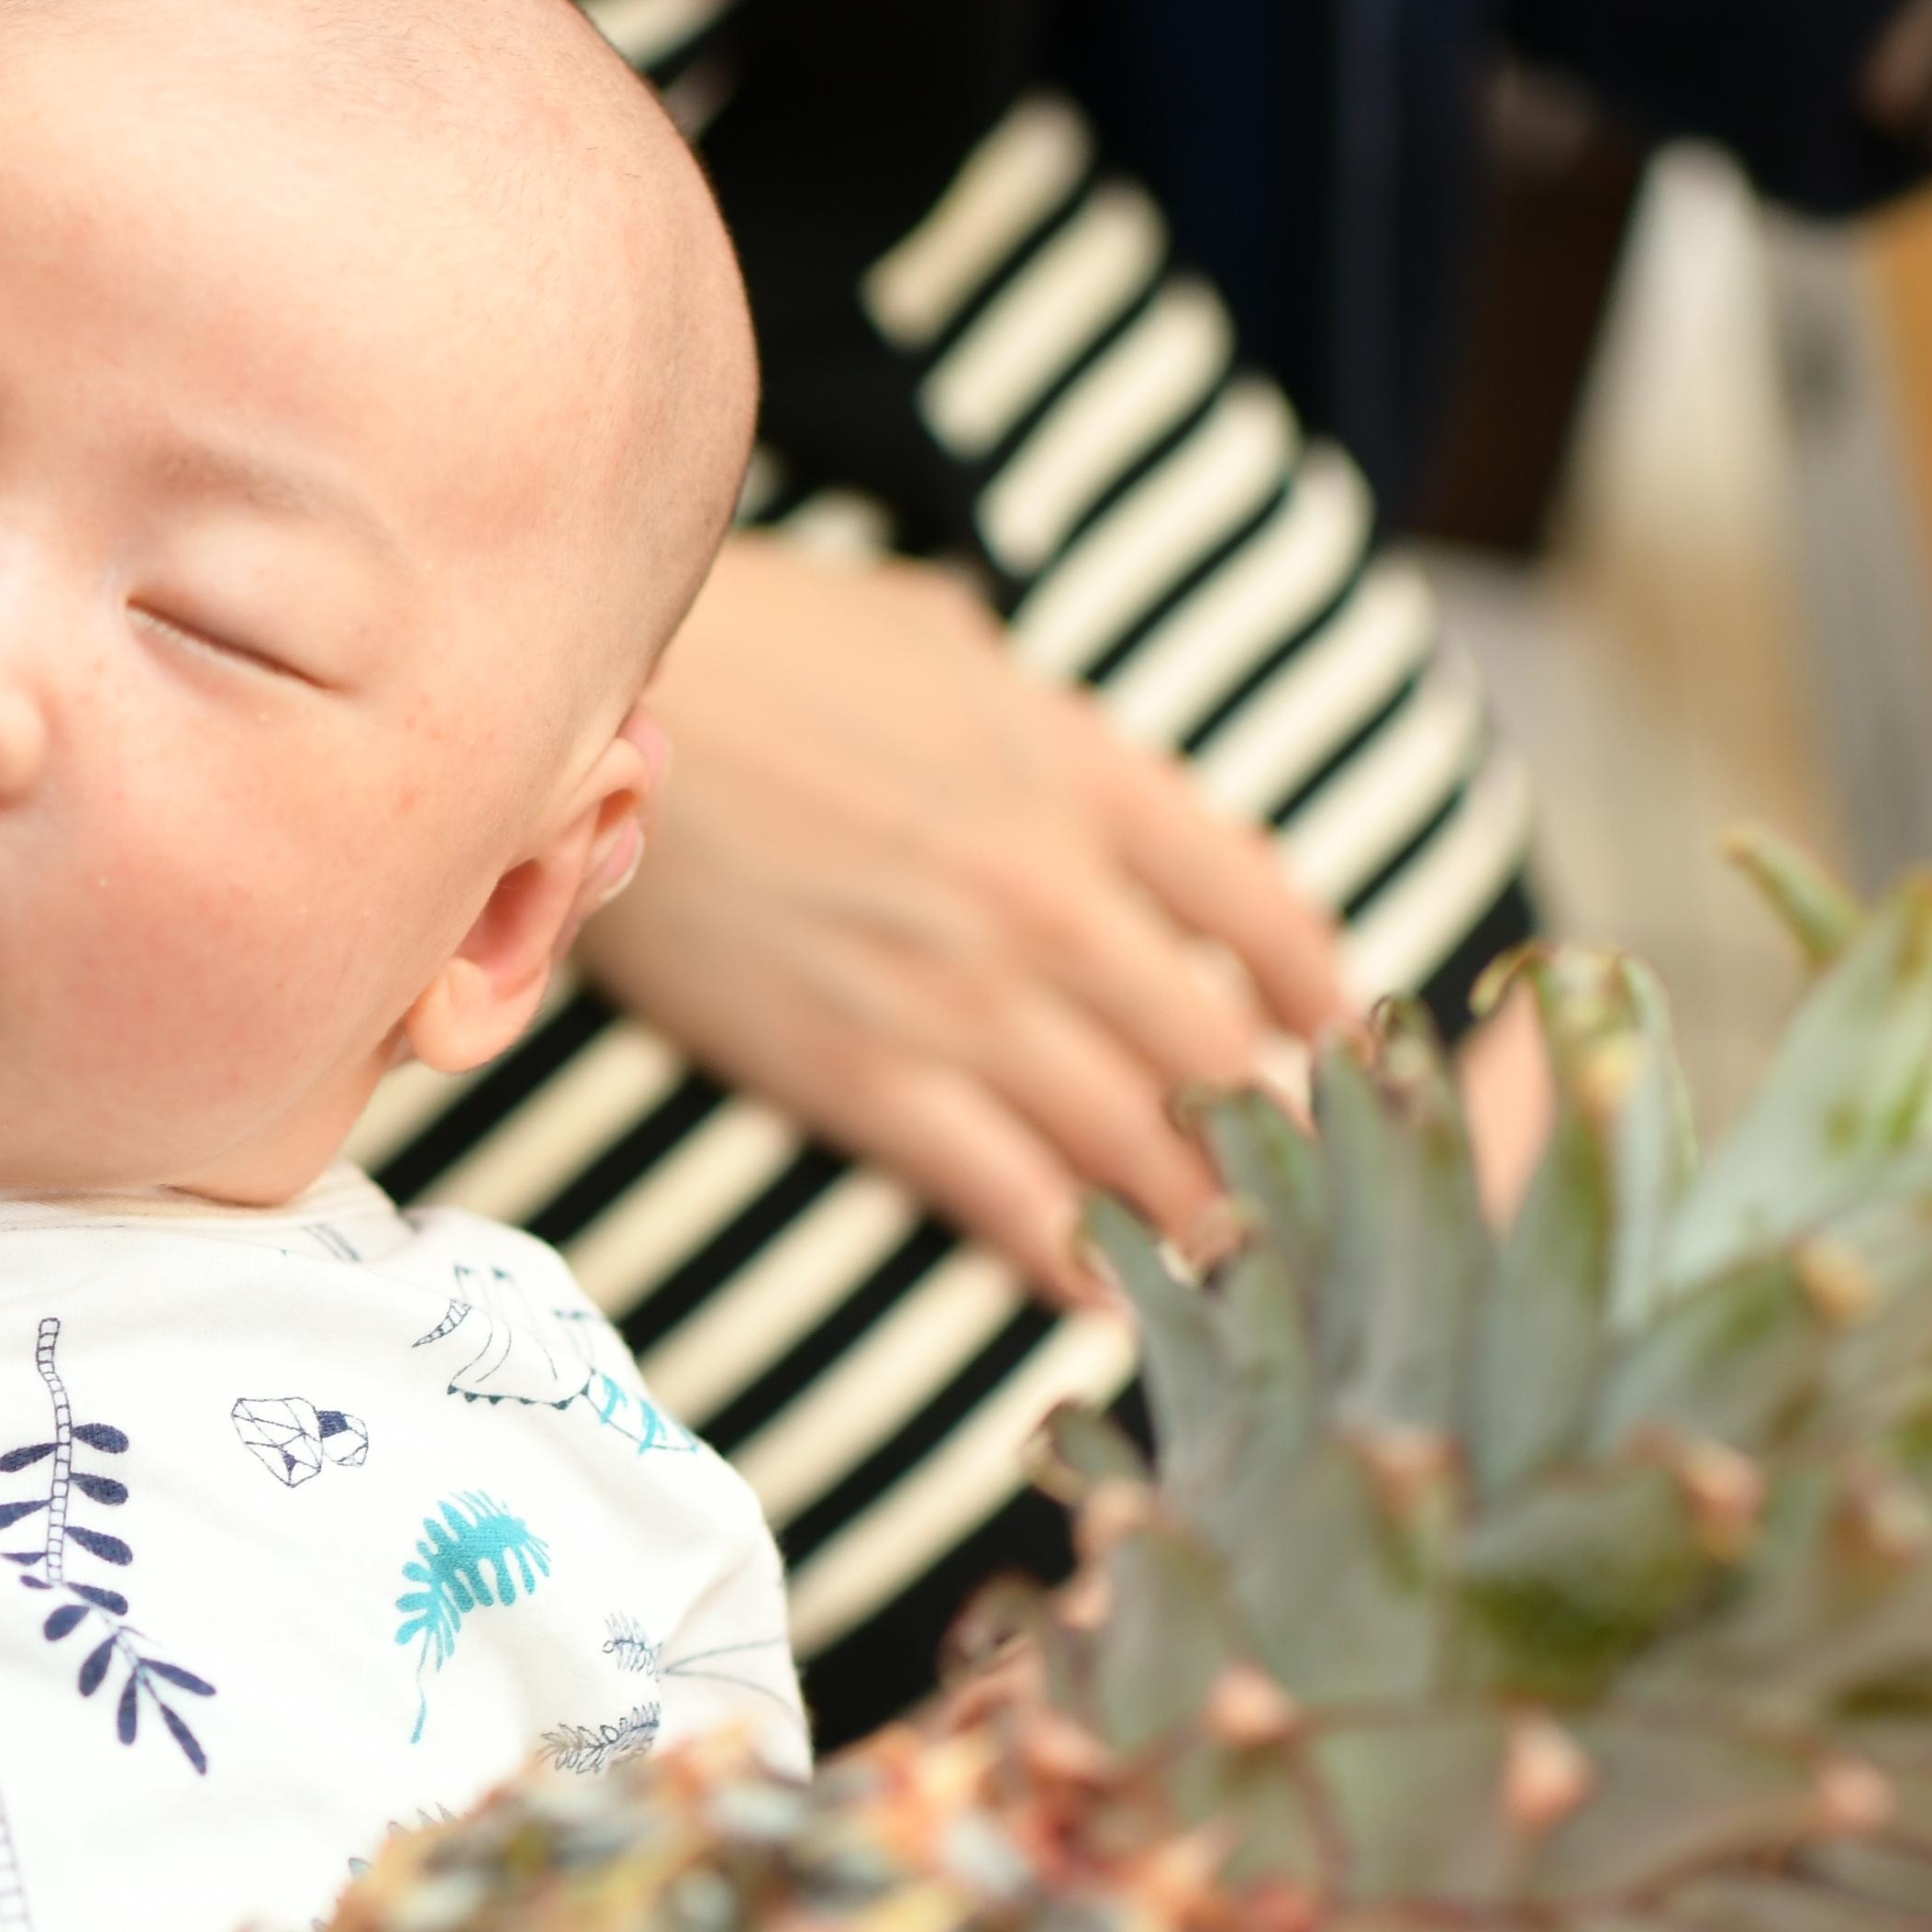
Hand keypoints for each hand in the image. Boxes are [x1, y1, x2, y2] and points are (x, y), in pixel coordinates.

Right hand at [587, 536, 1345, 1296]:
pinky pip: (1001, 1192)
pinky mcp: (861, 1074)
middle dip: (1269, 1137)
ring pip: (1129, 1141)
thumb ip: (1021, 706)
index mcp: (1080, 773)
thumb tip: (1039, 728)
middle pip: (1215, 1050)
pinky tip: (1106, 1296)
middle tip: (1302, 1197)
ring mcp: (959, 994)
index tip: (1330, 1043)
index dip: (1312, 991)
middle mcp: (1048, 893)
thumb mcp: (932, 635)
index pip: (1257, 904)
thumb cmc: (755, 651)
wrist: (600, 717)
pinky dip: (1066, 1256)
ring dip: (1193, 1219)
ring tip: (1236, 1275)